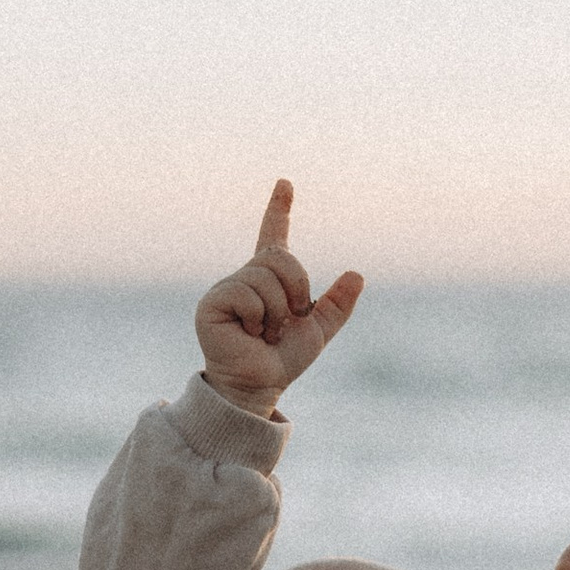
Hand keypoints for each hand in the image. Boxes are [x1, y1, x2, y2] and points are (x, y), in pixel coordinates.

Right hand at [195, 180, 362, 409]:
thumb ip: (337, 306)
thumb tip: (357, 275)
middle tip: (287, 321)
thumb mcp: (318, 331)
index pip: (274, 236)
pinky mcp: (212, 303)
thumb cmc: (283, 360)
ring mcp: (227, 288)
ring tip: (265, 333)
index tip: (285, 184)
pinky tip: (249, 334)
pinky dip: (259, 318)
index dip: (279, 209)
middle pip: (281, 258)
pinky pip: (247, 294)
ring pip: (266, 279)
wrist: (261, 385)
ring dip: (277, 313)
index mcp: (268, 280)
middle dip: (296, 290)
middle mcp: (245, 277)